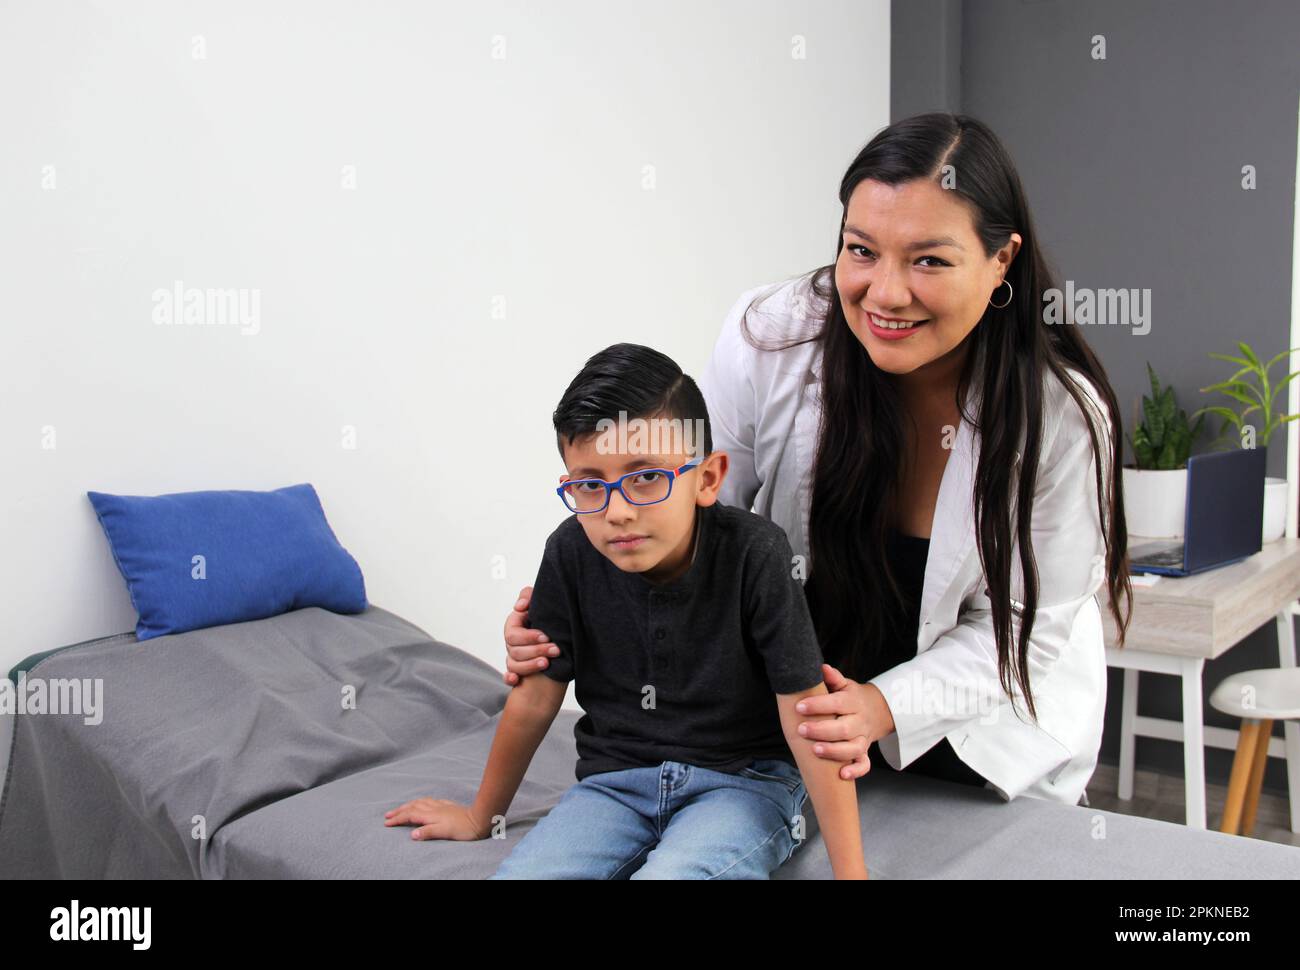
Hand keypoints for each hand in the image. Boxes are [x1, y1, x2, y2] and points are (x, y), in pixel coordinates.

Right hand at [384, 797, 489, 840]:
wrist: (480, 819)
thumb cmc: (463, 829)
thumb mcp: (444, 832)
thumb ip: (428, 832)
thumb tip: (412, 834)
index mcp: (431, 815)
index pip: (410, 815)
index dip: (398, 819)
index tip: (386, 823)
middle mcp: (434, 808)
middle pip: (412, 806)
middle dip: (399, 810)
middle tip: (387, 814)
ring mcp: (441, 805)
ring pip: (420, 802)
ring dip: (409, 804)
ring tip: (402, 807)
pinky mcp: (448, 805)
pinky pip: (430, 801)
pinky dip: (422, 801)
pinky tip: (424, 802)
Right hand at [502, 585, 558, 685]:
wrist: (557, 632)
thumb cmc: (546, 616)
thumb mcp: (538, 602)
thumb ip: (527, 596)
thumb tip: (520, 606)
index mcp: (514, 626)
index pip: (513, 634)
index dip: (529, 637)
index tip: (547, 636)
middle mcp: (511, 642)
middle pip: (515, 650)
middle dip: (536, 651)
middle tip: (556, 650)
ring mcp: (514, 657)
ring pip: (514, 665)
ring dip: (529, 665)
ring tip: (547, 663)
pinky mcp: (519, 670)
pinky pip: (508, 676)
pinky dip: (510, 678)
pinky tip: (516, 680)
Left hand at [794, 663, 895, 780]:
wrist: (877, 710)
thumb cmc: (851, 697)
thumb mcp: (844, 685)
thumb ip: (833, 678)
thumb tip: (821, 667)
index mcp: (853, 702)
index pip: (837, 703)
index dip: (819, 705)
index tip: (799, 707)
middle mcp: (859, 721)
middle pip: (844, 728)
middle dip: (822, 730)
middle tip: (801, 730)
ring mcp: (863, 738)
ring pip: (853, 748)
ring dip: (835, 751)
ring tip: (815, 750)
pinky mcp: (865, 752)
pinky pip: (865, 764)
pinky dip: (856, 771)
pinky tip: (842, 774)